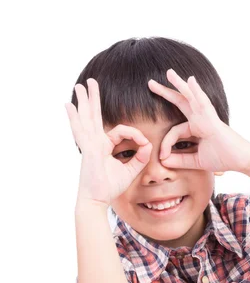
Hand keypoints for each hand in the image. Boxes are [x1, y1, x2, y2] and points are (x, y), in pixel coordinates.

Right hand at [65, 78, 152, 205]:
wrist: (97, 199)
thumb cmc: (109, 187)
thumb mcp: (130, 170)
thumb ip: (140, 157)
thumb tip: (149, 144)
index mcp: (104, 145)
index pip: (121, 131)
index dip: (136, 135)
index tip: (145, 144)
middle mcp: (95, 141)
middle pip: (94, 115)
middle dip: (93, 98)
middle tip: (90, 82)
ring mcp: (90, 143)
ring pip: (87, 117)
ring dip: (84, 100)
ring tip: (79, 85)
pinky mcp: (88, 148)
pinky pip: (82, 130)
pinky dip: (74, 117)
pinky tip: (68, 105)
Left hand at [148, 69, 249, 173]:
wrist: (241, 160)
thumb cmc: (223, 159)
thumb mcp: (196, 161)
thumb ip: (180, 160)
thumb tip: (163, 160)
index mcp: (196, 127)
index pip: (174, 131)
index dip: (165, 144)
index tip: (162, 157)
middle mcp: (200, 119)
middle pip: (180, 102)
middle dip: (165, 92)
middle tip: (150, 83)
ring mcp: (207, 117)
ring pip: (190, 97)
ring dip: (179, 84)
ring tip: (169, 73)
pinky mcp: (213, 119)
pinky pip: (203, 103)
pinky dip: (197, 91)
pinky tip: (191, 80)